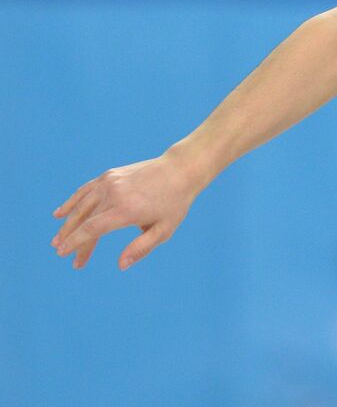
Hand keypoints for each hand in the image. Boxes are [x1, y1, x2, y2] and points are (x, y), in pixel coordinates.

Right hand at [50, 152, 201, 269]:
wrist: (180, 169)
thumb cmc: (175, 202)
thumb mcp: (164, 230)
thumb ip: (141, 248)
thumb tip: (120, 265)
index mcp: (126, 209)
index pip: (92, 229)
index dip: (76, 243)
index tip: (64, 255)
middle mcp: (114, 194)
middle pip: (84, 220)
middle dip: (72, 239)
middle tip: (64, 255)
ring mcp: (109, 182)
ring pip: (81, 205)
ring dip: (67, 223)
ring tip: (58, 240)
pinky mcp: (109, 175)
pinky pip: (85, 190)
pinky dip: (71, 202)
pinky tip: (60, 214)